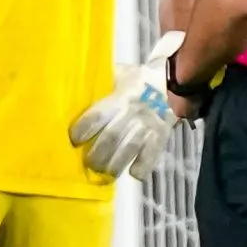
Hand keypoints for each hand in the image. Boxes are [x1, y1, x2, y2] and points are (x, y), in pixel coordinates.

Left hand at [67, 30, 183, 179]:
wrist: (171, 82)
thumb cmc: (138, 79)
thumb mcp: (119, 73)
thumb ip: (101, 80)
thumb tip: (75, 82)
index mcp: (120, 96)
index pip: (97, 115)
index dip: (83, 129)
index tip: (75, 139)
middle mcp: (133, 112)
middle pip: (111, 137)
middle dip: (97, 154)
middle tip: (89, 163)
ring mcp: (148, 125)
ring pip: (129, 148)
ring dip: (115, 164)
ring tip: (104, 172)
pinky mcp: (161, 135)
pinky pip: (153, 154)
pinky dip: (144, 166)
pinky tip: (134, 173)